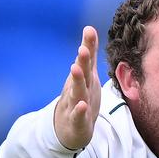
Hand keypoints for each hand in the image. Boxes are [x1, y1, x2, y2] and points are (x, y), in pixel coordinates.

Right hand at [54, 26, 100, 149]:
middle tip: (83, 49)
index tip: (90, 31)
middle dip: (81, 62)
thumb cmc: (80, 98)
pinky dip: (79, 111)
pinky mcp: (76, 122)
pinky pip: (77, 116)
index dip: (88, 47)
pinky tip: (83, 105)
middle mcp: (76, 89)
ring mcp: (74, 105)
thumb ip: (89, 54)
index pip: (85, 60)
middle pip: (79, 74)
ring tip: (76, 69)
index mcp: (82, 78)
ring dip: (76, 82)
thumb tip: (89, 27)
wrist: (68, 130)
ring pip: (76, 93)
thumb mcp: (87, 75)